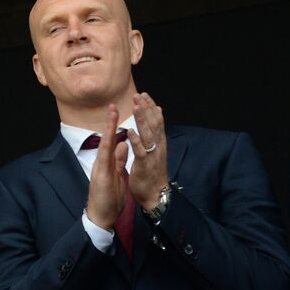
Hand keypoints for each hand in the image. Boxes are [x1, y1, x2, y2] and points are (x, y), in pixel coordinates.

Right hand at [85, 105, 129, 230]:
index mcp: (106, 162)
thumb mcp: (116, 174)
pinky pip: (105, 160)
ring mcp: (100, 168)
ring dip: (107, 129)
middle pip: (106, 138)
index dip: (114, 126)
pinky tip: (112, 138)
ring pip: (104, 145)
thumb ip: (118, 159)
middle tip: (112, 105)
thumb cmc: (108, 197)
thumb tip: (123, 144)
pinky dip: (109, 148)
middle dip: (109, 121)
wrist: (101, 214)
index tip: (117, 111)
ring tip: (111, 114)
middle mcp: (101, 162)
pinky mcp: (102, 176)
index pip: (111, 140)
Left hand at [127, 92, 168, 210]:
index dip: (151, 108)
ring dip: (142, 120)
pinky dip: (136, 141)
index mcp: (158, 144)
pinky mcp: (144, 165)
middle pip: (154, 124)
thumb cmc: (152, 174)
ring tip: (137, 106)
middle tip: (140, 94)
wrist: (156, 195)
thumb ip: (152, 139)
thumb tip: (150, 125)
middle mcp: (158, 147)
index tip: (145, 95)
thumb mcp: (153, 154)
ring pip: (148, 135)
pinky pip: (140, 151)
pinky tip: (130, 131)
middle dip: (147, 109)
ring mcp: (152, 156)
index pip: (156, 122)